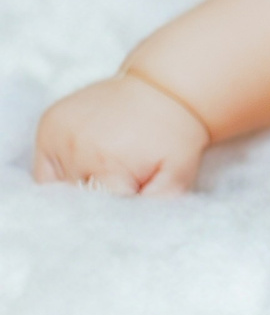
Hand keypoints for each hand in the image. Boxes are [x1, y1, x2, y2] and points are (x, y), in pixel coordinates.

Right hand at [32, 72, 212, 194]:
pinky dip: (61, 173)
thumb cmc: (174, 135)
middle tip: (122, 182)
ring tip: (107, 168)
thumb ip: (159, 202)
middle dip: (98, 199)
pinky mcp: (48, 124)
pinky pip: (44, 168)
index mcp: (109, 162)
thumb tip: (135, 224)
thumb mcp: (180, 172)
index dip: (117, 211)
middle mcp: (77, 147)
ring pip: (57, 187)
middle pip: (76, 199)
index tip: (131, 202)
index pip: (100, 208)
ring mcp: (59, 133)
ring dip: (77, 186)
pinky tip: (88, 162)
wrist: (164, 90)